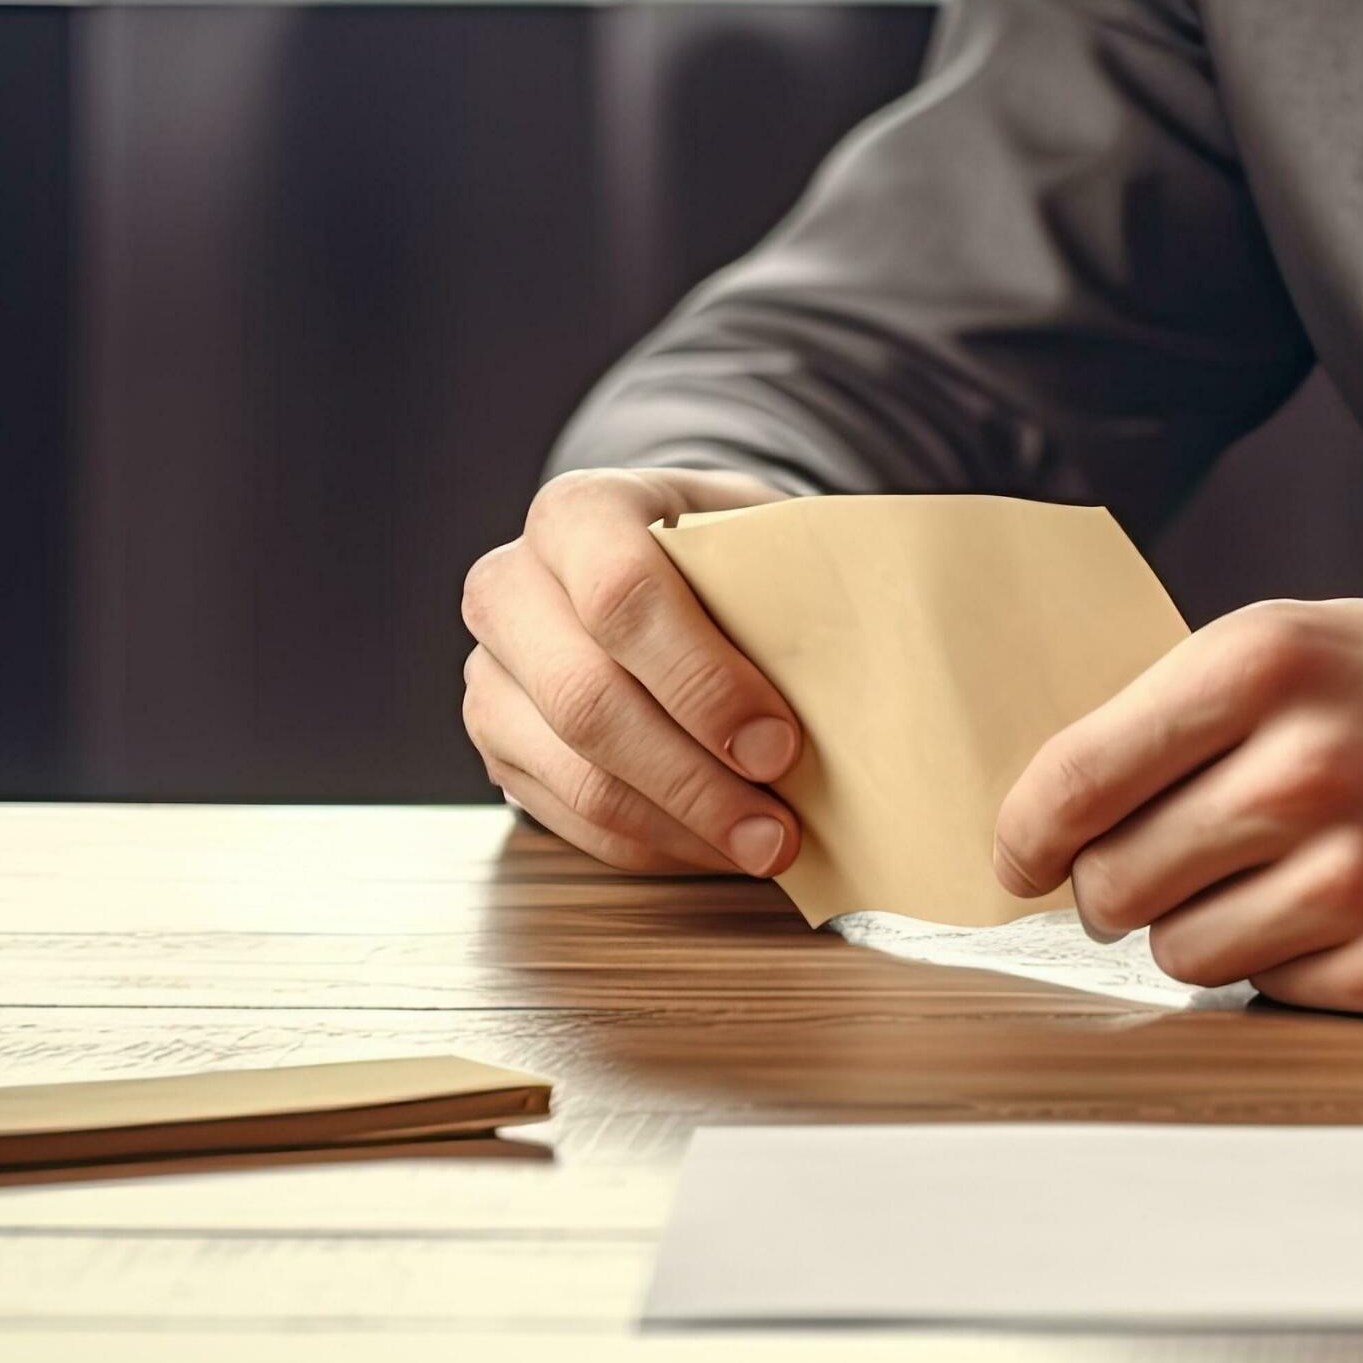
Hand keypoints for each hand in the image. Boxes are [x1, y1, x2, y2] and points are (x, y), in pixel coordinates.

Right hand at [461, 467, 803, 875]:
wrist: (648, 558)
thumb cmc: (721, 552)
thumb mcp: (756, 533)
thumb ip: (788, 585)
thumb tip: (872, 679)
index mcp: (578, 513)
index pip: (622, 597)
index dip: (702, 680)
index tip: (780, 743)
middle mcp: (510, 586)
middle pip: (589, 702)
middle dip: (695, 780)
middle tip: (777, 830)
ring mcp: (491, 671)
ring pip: (577, 776)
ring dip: (681, 828)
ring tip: (762, 850)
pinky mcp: (496, 743)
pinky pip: (572, 818)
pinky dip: (655, 845)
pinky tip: (718, 848)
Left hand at [991, 602, 1362, 1013]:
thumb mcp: (1323, 644)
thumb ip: (1191, 713)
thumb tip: (1059, 812)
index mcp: (1263, 663)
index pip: (1071, 781)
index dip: (1026, 834)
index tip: (1021, 855)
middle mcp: (1299, 768)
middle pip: (1110, 882)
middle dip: (1114, 885)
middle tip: (1161, 867)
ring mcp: (1351, 878)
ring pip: (1177, 952)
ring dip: (1200, 930)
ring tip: (1272, 882)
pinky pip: (1266, 994)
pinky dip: (1286, 966)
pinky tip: (1348, 912)